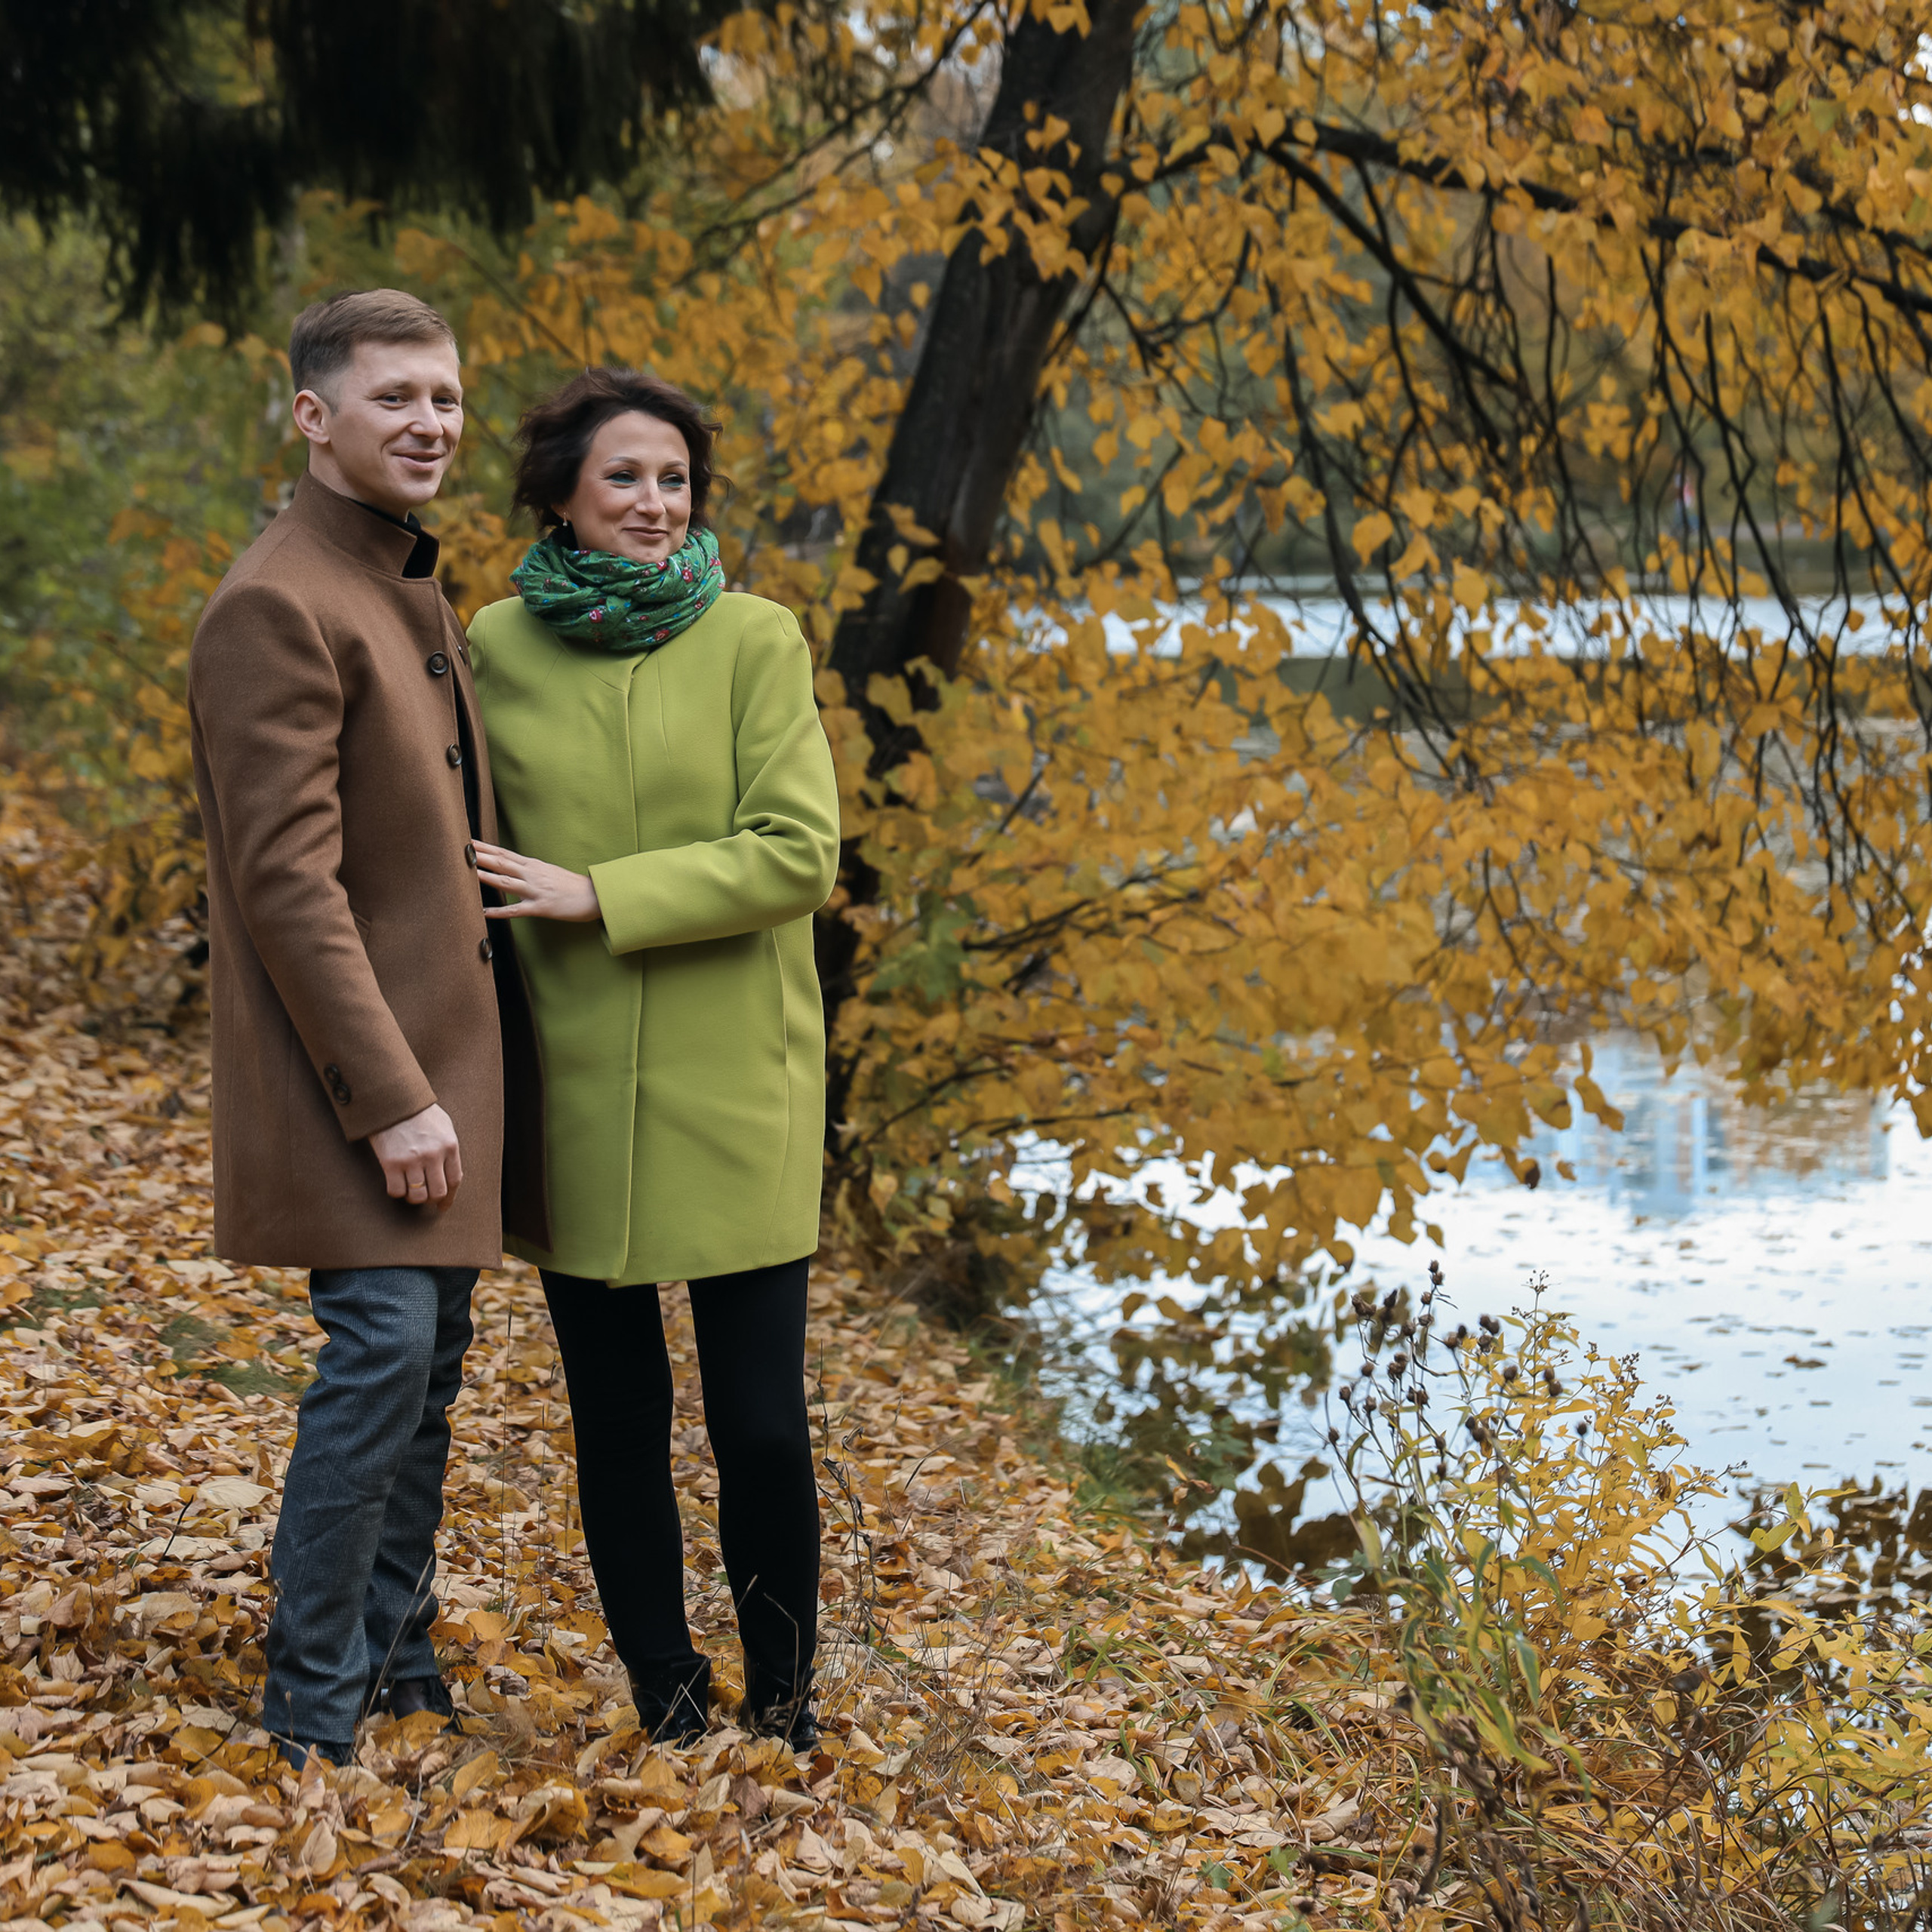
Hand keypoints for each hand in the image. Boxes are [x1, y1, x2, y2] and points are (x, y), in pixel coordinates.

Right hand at [369, 1103, 462, 1208]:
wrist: (392, 1100)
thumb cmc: (419, 1113)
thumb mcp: (444, 1126)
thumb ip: (449, 1149)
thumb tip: (451, 1175)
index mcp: (449, 1146)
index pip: (454, 1180)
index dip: (449, 1197)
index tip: (443, 1205)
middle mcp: (433, 1155)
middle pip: (437, 1192)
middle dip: (432, 1200)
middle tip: (426, 1198)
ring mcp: (412, 1160)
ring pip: (417, 1196)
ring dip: (414, 1198)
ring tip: (411, 1190)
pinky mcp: (391, 1163)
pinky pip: (396, 1191)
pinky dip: (397, 1192)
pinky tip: (397, 1184)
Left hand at [474, 841, 601, 922]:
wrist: (595, 896)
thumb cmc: (573, 886)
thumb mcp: (550, 872)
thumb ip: (530, 870)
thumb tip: (513, 868)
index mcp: (534, 865)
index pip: (505, 853)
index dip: (485, 847)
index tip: (469, 840)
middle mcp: (532, 874)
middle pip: (501, 862)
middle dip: (480, 856)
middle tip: (460, 849)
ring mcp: (536, 890)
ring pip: (505, 882)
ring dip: (486, 876)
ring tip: (468, 871)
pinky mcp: (540, 907)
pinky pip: (516, 910)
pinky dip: (499, 912)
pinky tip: (484, 913)